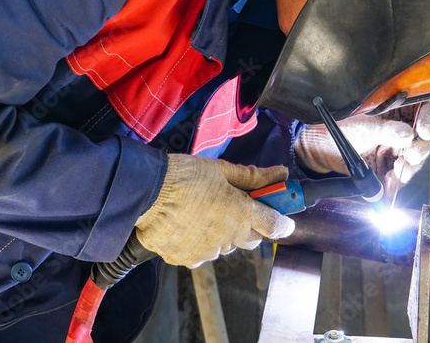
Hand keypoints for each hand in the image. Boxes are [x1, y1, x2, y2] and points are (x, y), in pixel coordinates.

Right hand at [134, 154, 294, 267]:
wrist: (145, 194)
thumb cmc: (184, 177)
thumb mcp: (222, 170)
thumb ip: (255, 177)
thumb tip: (281, 174)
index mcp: (242, 214)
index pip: (276, 226)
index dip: (283, 222)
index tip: (284, 217)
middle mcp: (229, 238)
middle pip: (251, 238)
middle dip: (249, 224)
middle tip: (234, 205)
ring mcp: (208, 252)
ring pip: (226, 245)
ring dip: (222, 232)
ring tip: (202, 211)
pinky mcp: (189, 259)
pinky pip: (202, 252)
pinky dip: (200, 240)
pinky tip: (187, 223)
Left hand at [294, 102, 429, 198]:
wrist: (324, 147)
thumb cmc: (342, 128)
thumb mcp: (365, 126)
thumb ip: (386, 131)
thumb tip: (408, 135)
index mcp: (398, 110)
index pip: (422, 110)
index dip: (427, 120)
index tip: (425, 132)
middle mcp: (402, 129)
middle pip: (422, 139)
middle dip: (419, 150)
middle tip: (411, 157)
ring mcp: (397, 149)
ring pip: (414, 160)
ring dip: (409, 169)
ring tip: (397, 173)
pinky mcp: (390, 166)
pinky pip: (400, 176)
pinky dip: (397, 182)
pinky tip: (390, 184)